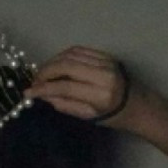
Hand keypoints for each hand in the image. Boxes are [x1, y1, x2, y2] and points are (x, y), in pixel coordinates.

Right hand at [23, 45, 137, 129]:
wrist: (139, 104)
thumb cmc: (114, 116)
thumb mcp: (88, 116)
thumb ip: (65, 104)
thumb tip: (43, 95)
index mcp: (100, 95)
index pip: (65, 87)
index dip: (44, 89)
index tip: (28, 93)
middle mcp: (103, 75)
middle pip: (66, 66)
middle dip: (45, 72)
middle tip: (34, 81)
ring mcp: (105, 62)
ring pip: (70, 55)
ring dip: (52, 62)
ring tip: (42, 73)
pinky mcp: (105, 55)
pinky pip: (79, 50)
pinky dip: (63, 56)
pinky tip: (55, 64)